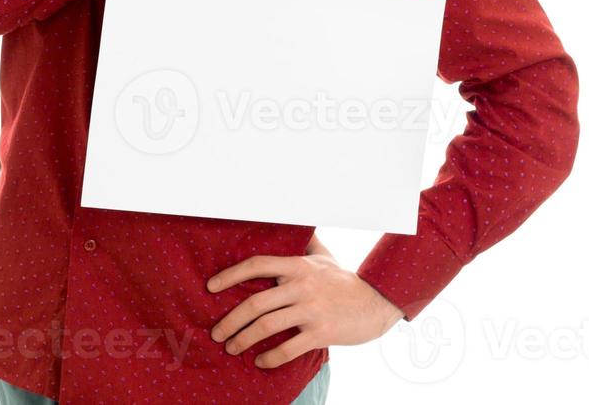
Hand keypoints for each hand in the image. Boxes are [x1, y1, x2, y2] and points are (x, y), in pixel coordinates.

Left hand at [205, 248, 404, 368]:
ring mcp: (311, 310)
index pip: (257, 265)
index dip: (231, 275)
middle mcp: (302, 286)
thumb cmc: (345, 281)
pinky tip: (260, 362)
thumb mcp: (324, 257)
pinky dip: (270, 357)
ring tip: (232, 348)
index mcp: (298, 266)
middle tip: (217, 332)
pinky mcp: (321, 332)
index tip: (211, 287)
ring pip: (267, 326)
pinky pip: (288, 348)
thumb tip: (293, 228)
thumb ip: (305, 244)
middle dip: (230, 320)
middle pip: (255, 303)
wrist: (377, 303)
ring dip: (244, 339)